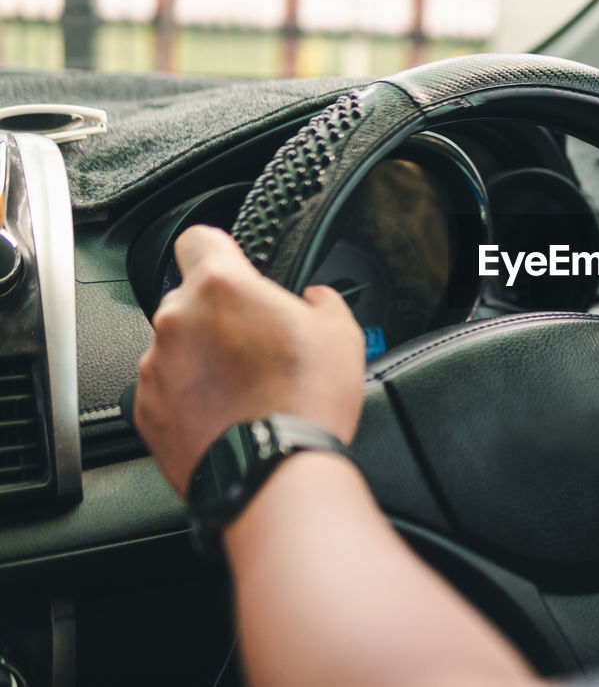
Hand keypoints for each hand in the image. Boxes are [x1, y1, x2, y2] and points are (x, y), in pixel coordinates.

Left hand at [134, 225, 364, 495]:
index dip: (220, 250)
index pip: (198, 238)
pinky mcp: (145, 410)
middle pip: (191, 299)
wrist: (275, 472)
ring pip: (178, 346)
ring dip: (204, 358)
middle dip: (220, 316)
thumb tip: (315, 299)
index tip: (234, 267)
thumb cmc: (306, 401)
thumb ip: (321, 300)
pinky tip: (229, 414)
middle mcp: (177, 320)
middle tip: (259, 344)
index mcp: (221, 286)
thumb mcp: (341, 332)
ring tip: (247, 389)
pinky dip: (190, 397)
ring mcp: (155, 367)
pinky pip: (167, 389)